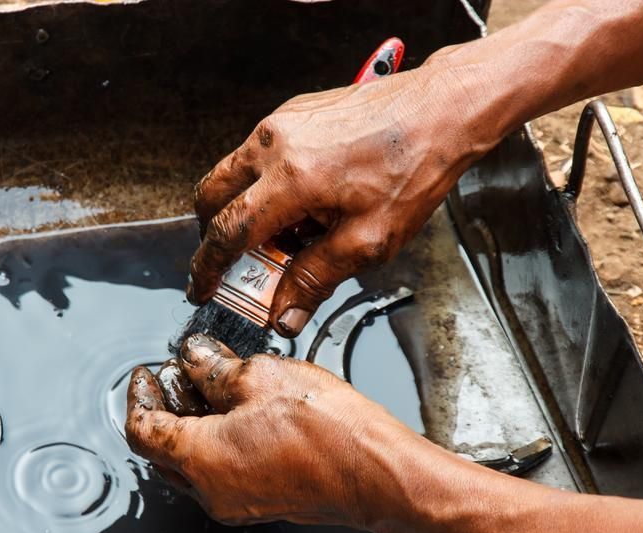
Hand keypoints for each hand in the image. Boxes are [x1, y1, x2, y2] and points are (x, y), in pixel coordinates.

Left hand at [125, 333, 416, 527]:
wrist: (377, 474)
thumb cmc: (329, 432)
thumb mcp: (261, 376)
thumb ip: (214, 367)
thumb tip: (194, 357)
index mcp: (200, 459)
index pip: (141, 429)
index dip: (138, 396)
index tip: (146, 373)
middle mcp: (212, 490)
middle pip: (163, 449)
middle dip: (165, 407)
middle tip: (176, 374)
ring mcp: (237, 501)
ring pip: (193, 461)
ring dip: (193, 423)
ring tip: (213, 384)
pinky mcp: (262, 500)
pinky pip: (222, 469)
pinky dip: (218, 439)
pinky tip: (241, 408)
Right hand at [189, 63, 492, 336]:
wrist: (440, 111)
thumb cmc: (413, 167)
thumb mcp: (369, 241)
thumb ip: (316, 279)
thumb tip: (286, 312)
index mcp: (291, 179)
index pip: (227, 231)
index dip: (207, 267)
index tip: (201, 287)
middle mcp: (274, 145)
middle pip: (211, 197)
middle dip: (214, 235)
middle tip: (239, 263)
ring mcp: (280, 124)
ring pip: (231, 174)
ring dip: (243, 210)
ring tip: (289, 236)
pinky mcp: (291, 114)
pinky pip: (257, 156)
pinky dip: (264, 186)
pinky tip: (304, 206)